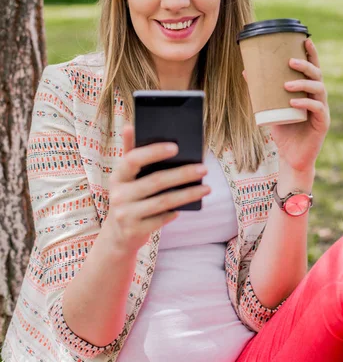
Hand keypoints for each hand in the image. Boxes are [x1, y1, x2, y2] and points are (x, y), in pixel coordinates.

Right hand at [107, 125, 209, 254]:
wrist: (117, 236)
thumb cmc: (128, 197)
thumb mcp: (125, 177)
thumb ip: (131, 152)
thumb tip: (130, 125)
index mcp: (117, 175)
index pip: (133, 159)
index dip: (154, 152)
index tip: (176, 147)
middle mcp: (118, 194)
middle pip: (155, 181)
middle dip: (182, 174)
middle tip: (204, 168)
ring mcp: (125, 214)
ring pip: (163, 202)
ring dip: (187, 194)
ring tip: (206, 188)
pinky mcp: (134, 231)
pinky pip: (161, 219)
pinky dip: (175, 212)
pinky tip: (188, 206)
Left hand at [242, 38, 329, 172]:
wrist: (292, 157)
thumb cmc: (283, 131)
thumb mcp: (270, 107)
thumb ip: (261, 91)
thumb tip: (245, 71)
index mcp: (309, 91)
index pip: (313, 68)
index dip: (312, 54)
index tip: (305, 39)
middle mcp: (318, 97)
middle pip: (317, 75)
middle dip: (305, 65)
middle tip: (290, 61)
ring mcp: (323, 110)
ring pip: (318, 89)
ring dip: (302, 84)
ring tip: (286, 84)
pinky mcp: (323, 123)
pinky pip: (317, 109)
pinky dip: (305, 103)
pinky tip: (294, 101)